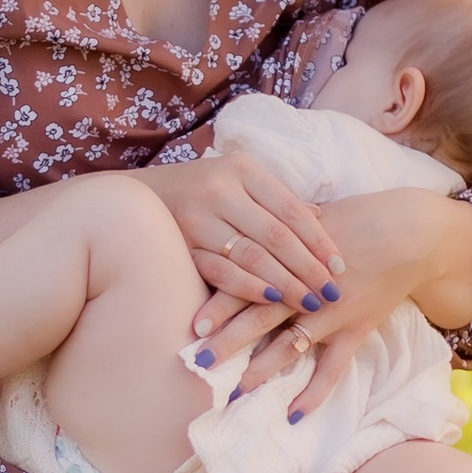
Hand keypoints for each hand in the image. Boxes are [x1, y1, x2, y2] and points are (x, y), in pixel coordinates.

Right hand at [150, 151, 345, 328]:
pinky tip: (269, 301)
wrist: (130, 200)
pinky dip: (247, 288)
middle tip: (331, 293)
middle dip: (308, 268)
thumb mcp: (237, 181)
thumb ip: (274, 200)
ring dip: (284, 283)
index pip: (291, 209)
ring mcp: (197, 218)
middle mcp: (220, 190)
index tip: (340, 267)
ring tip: (309, 303)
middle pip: (276, 235)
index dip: (319, 240)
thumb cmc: (197, 191)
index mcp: (242, 169)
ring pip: (252, 255)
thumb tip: (319, 218)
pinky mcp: (180, 246)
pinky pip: (220, 271)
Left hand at [193, 190, 471, 414]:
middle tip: (198, 362)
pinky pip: (333, 369)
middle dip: (228, 342)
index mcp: (291, 258)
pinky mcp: (355, 331)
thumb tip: (234, 227)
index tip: (192, 324)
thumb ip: (273, 232)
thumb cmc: (357, 218)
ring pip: (291, 347)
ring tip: (234, 393)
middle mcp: (308, 289)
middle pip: (260, 317)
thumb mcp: (310, 218)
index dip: (220, 304)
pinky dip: (314, 394)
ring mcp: (332, 313)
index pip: (249, 282)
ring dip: (262, 371)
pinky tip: (292, 416)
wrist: (411, 232)